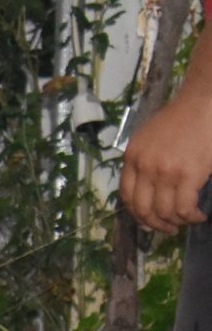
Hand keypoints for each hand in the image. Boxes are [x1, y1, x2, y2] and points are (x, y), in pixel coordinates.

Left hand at [122, 93, 211, 235]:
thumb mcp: (149, 139)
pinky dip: (191, 217)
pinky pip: (184, 207)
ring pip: (165, 211)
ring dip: (177, 222)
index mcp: (132, 158)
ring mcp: (165, 171)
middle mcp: (145, 167)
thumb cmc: (181, 118)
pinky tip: (199, 216)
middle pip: (143, 209)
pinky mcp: (188, 174)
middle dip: (156, 224)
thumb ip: (143, 162)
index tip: (149, 221)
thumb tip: (147, 192)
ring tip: (188, 220)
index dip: (138, 215)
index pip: (127, 197)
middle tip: (168, 229)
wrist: (203, 101)